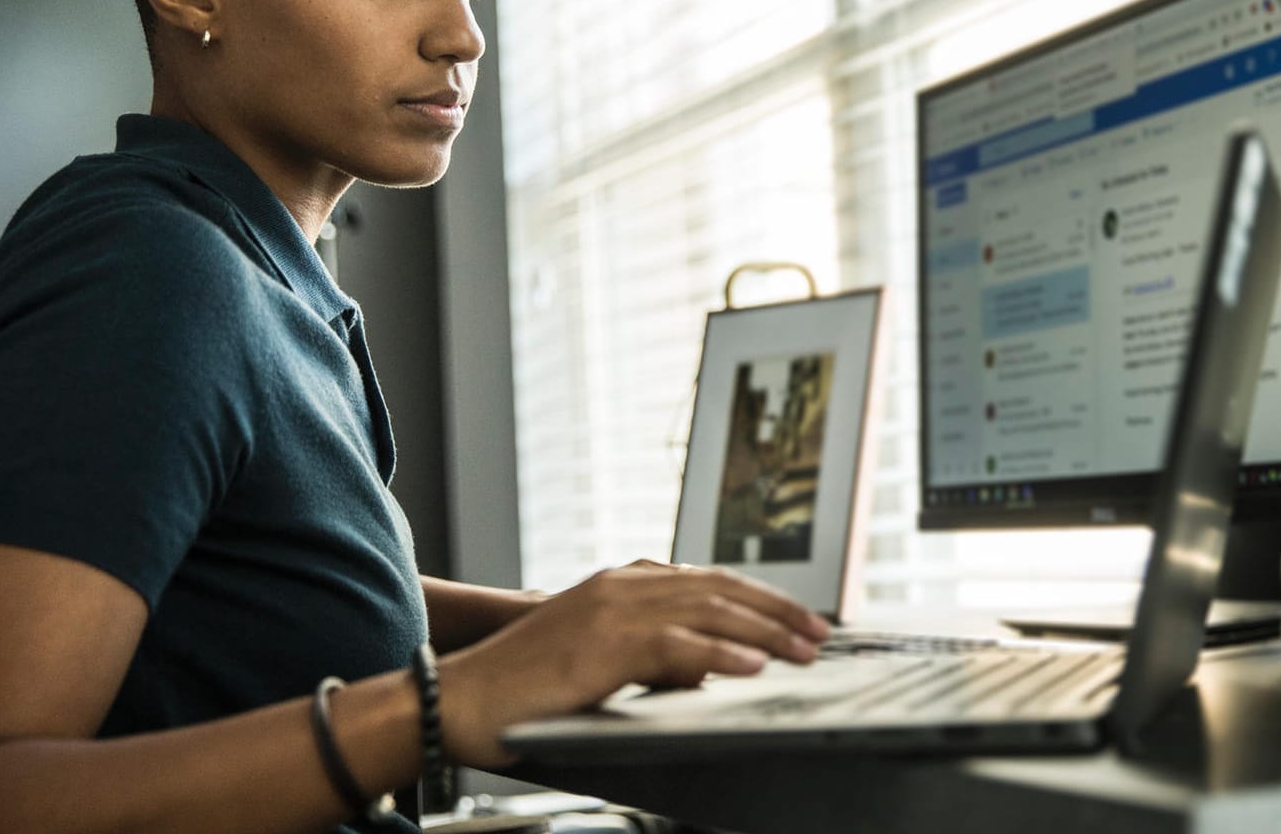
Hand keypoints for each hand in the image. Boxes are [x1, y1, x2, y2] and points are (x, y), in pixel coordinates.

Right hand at [434, 564, 829, 766]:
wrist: (459, 698)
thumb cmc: (524, 690)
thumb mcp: (598, 661)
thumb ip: (649, 657)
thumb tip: (701, 672)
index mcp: (622, 584)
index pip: (708, 582)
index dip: (760, 599)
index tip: (799, 619)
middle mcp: (622, 586)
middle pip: (719, 590)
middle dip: (777, 611)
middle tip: (820, 634)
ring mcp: (613, 610)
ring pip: (708, 612)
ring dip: (765, 631)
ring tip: (804, 651)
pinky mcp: (603, 644)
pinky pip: (676, 646)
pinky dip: (720, 655)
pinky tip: (752, 667)